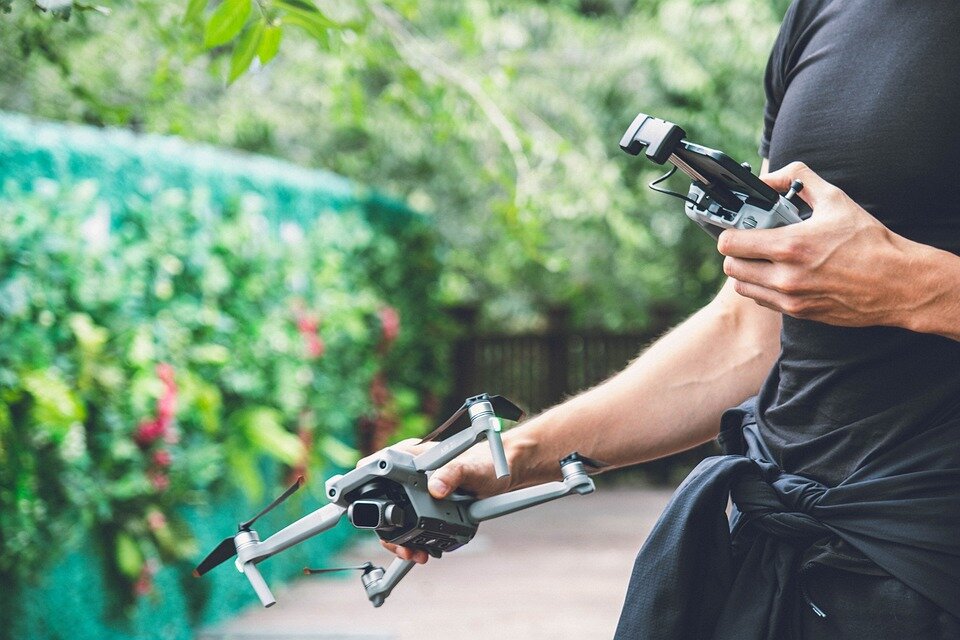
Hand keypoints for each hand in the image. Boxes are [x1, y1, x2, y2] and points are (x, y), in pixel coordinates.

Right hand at [356, 438, 512, 564]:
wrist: (498, 473)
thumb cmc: (485, 463)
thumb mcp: (471, 468)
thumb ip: (454, 473)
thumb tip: (436, 486)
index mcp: (412, 455)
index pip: (375, 465)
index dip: (361, 485)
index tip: (365, 507)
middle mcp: (407, 472)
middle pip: (378, 499)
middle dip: (384, 527)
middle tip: (401, 545)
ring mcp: (412, 490)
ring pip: (392, 516)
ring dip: (398, 538)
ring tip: (413, 552)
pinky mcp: (421, 505)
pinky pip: (407, 524)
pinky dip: (410, 539)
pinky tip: (420, 550)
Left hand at [717, 162, 915, 326]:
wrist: (898, 283)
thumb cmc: (870, 241)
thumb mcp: (836, 199)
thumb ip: (798, 180)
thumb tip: (768, 177)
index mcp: (790, 246)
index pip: (730, 243)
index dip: (728, 232)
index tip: (737, 226)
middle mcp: (785, 276)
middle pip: (730, 266)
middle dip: (735, 251)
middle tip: (749, 242)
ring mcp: (790, 298)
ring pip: (742, 286)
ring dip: (746, 271)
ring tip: (762, 258)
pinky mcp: (798, 313)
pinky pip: (762, 300)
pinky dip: (762, 287)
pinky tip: (778, 274)